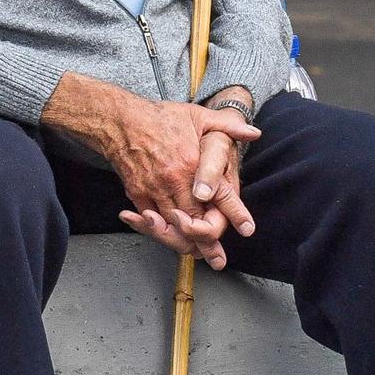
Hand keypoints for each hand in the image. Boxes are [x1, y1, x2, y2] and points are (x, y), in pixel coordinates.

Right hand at [104, 96, 256, 269]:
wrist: (120, 120)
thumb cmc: (160, 117)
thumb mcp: (198, 116)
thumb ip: (228, 126)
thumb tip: (254, 132)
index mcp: (192, 164)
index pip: (217, 195)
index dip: (234, 213)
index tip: (247, 229)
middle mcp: (174, 180)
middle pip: (193, 219)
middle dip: (206, 241)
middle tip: (218, 259)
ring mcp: (154, 188)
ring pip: (172, 223)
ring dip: (184, 241)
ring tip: (197, 256)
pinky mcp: (137, 192)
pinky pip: (151, 218)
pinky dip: (161, 230)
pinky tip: (170, 238)